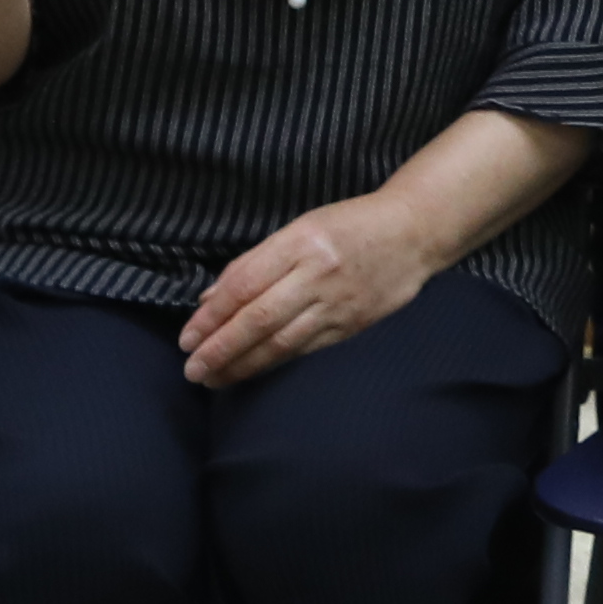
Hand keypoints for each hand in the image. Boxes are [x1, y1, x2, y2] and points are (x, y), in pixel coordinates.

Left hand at [181, 186, 435, 387]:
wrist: (415, 233)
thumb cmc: (350, 225)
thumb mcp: (300, 228)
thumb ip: (254, 262)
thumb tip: (210, 298)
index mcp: (300, 242)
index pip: (244, 285)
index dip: (211, 316)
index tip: (187, 337)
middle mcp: (317, 274)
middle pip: (258, 319)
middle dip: (220, 348)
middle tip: (193, 369)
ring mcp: (337, 303)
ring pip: (280, 342)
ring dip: (242, 364)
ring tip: (213, 378)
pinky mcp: (352, 325)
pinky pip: (305, 348)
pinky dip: (273, 362)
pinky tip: (251, 371)